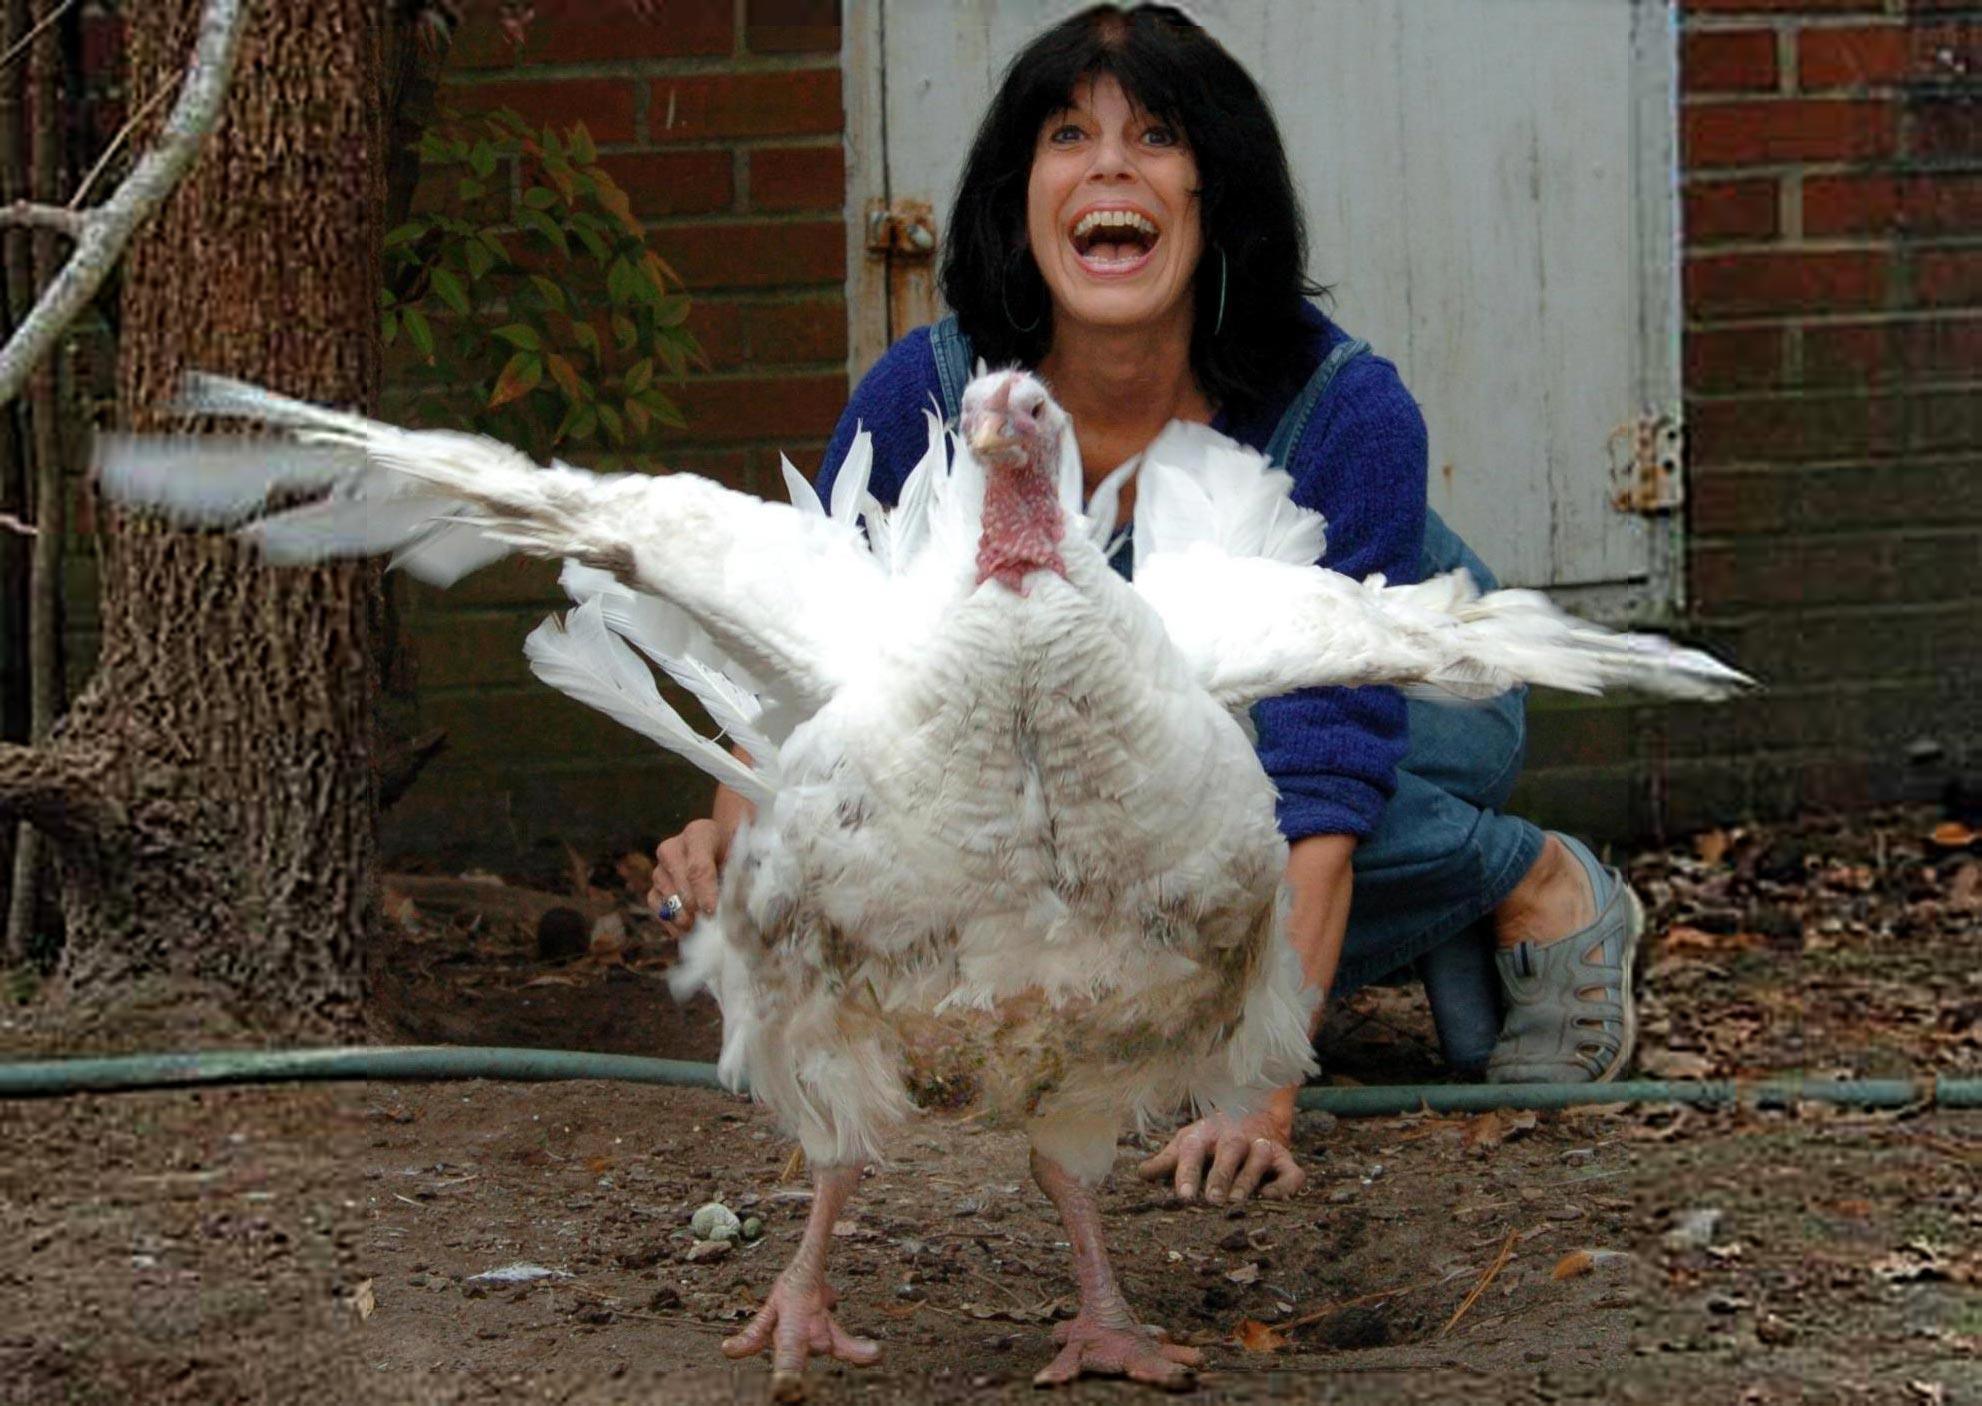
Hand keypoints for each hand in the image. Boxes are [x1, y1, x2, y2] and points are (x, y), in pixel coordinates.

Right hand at [648, 818, 726, 938]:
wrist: (719, 849)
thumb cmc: (732, 854)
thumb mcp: (740, 858)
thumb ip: (738, 875)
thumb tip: (738, 904)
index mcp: (699, 833)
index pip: (698, 865)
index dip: (704, 890)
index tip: (711, 910)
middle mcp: (673, 847)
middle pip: (680, 880)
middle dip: (693, 904)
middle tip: (705, 922)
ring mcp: (660, 865)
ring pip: (665, 891)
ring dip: (679, 913)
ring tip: (694, 926)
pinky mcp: (654, 883)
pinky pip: (654, 902)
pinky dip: (667, 918)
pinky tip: (681, 930)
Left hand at [1137, 1106, 1304, 1203]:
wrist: (1255, 1111)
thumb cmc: (1212, 1135)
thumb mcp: (1188, 1141)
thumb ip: (1168, 1160)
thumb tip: (1141, 1174)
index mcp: (1206, 1135)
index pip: (1194, 1151)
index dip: (1188, 1173)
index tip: (1182, 1196)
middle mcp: (1235, 1138)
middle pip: (1229, 1151)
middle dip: (1220, 1176)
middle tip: (1211, 1201)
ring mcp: (1262, 1146)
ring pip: (1260, 1157)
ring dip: (1249, 1177)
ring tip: (1238, 1201)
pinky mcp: (1285, 1159)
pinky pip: (1291, 1172)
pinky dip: (1286, 1185)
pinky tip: (1273, 1198)